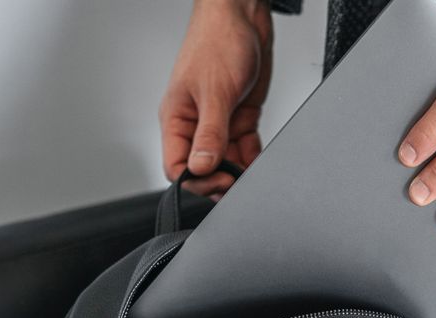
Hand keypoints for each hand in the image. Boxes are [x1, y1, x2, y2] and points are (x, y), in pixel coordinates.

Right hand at [160, 0, 272, 197]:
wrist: (243, 16)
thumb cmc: (217, 41)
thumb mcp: (214, 91)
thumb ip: (210, 134)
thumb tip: (202, 167)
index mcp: (177, 119)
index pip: (177, 166)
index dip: (196, 181)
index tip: (218, 181)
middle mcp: (196, 124)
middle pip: (203, 169)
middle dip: (219, 180)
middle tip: (237, 182)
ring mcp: (219, 122)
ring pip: (226, 162)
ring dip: (239, 171)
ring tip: (250, 174)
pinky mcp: (239, 117)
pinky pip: (244, 148)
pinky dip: (252, 158)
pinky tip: (258, 161)